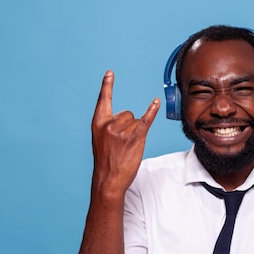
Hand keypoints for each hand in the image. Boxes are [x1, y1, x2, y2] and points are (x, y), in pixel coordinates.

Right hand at [91, 71, 159, 193]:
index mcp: (98, 123)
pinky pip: (146, 120)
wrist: (108, 180)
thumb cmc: (106, 163)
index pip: (103, 100)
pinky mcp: (135, 137)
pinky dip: (152, 111)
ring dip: (136, 133)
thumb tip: (125, 120)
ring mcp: (122, 130)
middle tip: (122, 145)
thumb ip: (108, 128)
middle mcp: (109, 124)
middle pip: (127, 113)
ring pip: (136, 121)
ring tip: (127, 148)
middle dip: (128, 126)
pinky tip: (156, 103)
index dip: (107, 86)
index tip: (110, 73)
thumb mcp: (100, 141)